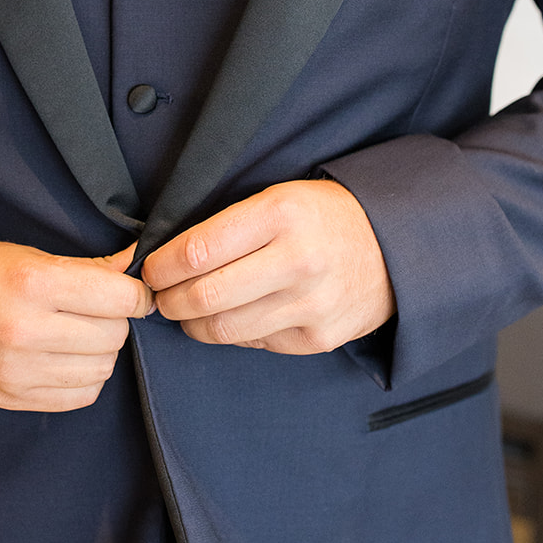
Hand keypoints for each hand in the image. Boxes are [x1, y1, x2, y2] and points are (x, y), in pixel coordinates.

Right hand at [0, 239, 152, 410]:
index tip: (132, 293)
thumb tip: (134, 266)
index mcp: (32, 283)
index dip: (135, 294)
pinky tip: (67, 359)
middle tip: (97, 310)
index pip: (118, 298)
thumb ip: (87, 266)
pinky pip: (79, 396)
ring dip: (101, 351)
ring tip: (79, 334)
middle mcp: (26, 330)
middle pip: (113, 335)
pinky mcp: (13, 397)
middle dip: (116, 321)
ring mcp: (18, 370)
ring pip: (102, 369)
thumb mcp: (27, 257)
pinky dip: (84, 378)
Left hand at [142, 180, 393, 354]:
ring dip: (192, 324)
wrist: (393, 248)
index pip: (197, 250)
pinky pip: (253, 344)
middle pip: (204, 296)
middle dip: (168, 301)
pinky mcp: (318, 339)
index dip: (160, 266)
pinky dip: (233, 334)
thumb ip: (225, 224)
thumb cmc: (321, 218)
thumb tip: (161, 256)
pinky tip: (233, 317)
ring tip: (187, 311)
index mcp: (281, 214)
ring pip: (224, 329)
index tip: (148, 269)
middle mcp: (297, 260)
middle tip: (160, 296)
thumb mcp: (278, 197)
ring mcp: (310, 305)